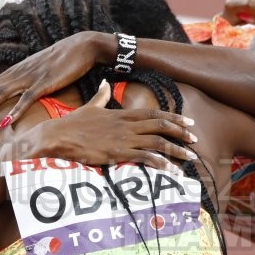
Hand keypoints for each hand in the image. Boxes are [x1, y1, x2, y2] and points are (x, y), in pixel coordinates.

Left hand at [0, 31, 108, 134]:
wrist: (82, 46)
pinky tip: (5, 124)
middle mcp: (15, 74)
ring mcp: (29, 77)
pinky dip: (15, 111)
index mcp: (12, 72)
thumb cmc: (60, 62)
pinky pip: (26, 98)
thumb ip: (23, 83)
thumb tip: (13, 97)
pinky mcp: (45, 82)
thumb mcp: (36, 73)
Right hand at [19, 80, 196, 172]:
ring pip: (158, 142)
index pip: (154, 113)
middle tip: (195, 140)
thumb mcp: (90, 107)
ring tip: (191, 158)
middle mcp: (127, 125)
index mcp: (122, 113)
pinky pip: (146, 158)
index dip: (174, 117)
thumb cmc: (72, 123)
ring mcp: (123, 139)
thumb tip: (106, 84)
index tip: (188, 122)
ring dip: (177, 151)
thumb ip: (102, 96)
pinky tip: (172, 171)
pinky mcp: (118, 153)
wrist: (58, 135)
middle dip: (181, 133)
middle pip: (161, 126)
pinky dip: (162, 164)